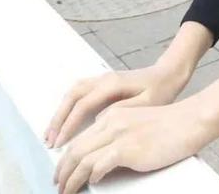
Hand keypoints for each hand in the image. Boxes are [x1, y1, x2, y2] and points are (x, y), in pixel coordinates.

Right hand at [44, 64, 187, 149]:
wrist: (169, 74)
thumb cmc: (161, 90)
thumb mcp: (147, 103)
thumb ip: (123, 111)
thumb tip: (98, 120)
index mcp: (113, 83)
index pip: (83, 104)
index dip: (69, 124)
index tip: (60, 143)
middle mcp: (104, 78)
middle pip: (73, 95)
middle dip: (59, 118)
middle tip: (49, 140)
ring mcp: (103, 78)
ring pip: (74, 91)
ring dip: (61, 111)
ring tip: (52, 133)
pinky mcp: (104, 83)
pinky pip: (80, 92)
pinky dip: (68, 105)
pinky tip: (65, 120)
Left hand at [52, 97, 207, 193]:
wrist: (188, 121)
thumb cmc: (169, 126)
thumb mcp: (137, 124)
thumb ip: (118, 135)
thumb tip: (102, 160)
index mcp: (112, 116)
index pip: (82, 138)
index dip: (67, 157)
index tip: (63, 172)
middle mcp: (111, 122)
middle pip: (76, 148)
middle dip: (62, 170)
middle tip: (58, 185)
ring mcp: (118, 134)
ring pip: (82, 159)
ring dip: (71, 179)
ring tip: (67, 191)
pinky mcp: (127, 148)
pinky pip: (99, 165)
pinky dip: (91, 176)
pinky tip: (92, 182)